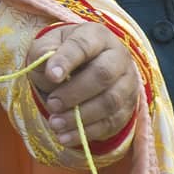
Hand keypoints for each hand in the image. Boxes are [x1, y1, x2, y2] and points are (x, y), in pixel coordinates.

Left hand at [26, 22, 139, 145]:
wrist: (80, 67)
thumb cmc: (59, 54)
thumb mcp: (46, 47)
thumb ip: (43, 54)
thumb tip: (51, 73)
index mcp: (96, 36)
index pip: (83, 46)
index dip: (67, 60)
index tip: (51, 76)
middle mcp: (118, 57)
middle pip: (103, 75)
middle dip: (74, 93)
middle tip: (51, 104)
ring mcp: (128, 82)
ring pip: (111, 102)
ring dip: (81, 117)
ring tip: (55, 124)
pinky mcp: (129, 106)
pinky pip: (113, 122)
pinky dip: (88, 132)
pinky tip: (66, 137)